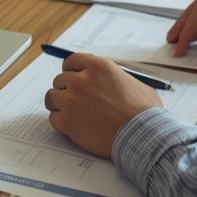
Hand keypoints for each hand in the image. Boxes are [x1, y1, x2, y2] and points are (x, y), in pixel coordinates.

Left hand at [44, 53, 161, 157]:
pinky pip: (53, 118)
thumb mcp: (135, 83)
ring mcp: (71, 100)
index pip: (72, 61)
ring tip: (69, 112)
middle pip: (60, 79)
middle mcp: (82, 80)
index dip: (71, 70)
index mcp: (99, 67)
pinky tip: (71, 125)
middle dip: (66, 89)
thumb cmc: (144, 113)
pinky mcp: (67, 121)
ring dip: (59, 104)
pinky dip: (60, 121)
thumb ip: (117, 79)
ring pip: (52, 97)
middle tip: (74, 99)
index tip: (71, 76)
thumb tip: (111, 82)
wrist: (141, 135)